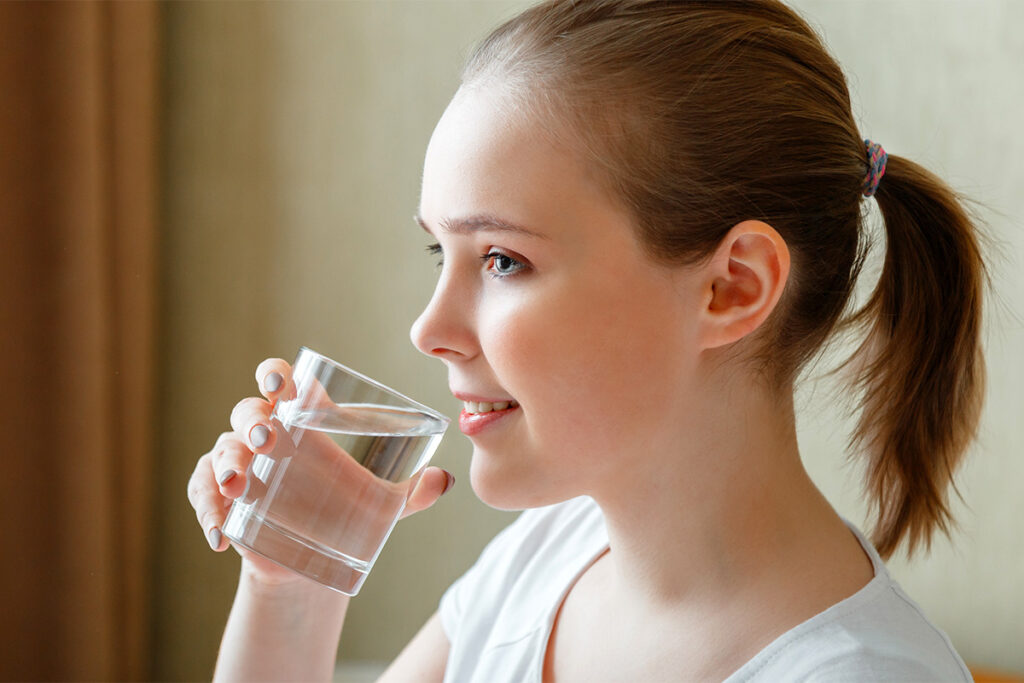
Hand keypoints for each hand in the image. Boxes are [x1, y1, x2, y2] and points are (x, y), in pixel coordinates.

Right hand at [186, 357, 455, 586]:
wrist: (311, 560)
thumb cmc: (345, 511)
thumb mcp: (382, 504)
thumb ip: (411, 492)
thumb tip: (444, 480)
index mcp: (302, 420)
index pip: (282, 381)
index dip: (277, 374)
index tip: (283, 384)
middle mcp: (266, 434)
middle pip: (247, 411)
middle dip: (252, 422)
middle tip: (267, 442)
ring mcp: (240, 466)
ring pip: (221, 450)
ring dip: (225, 465)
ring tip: (237, 487)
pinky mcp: (221, 499)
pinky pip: (203, 494)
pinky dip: (208, 511)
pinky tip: (221, 535)